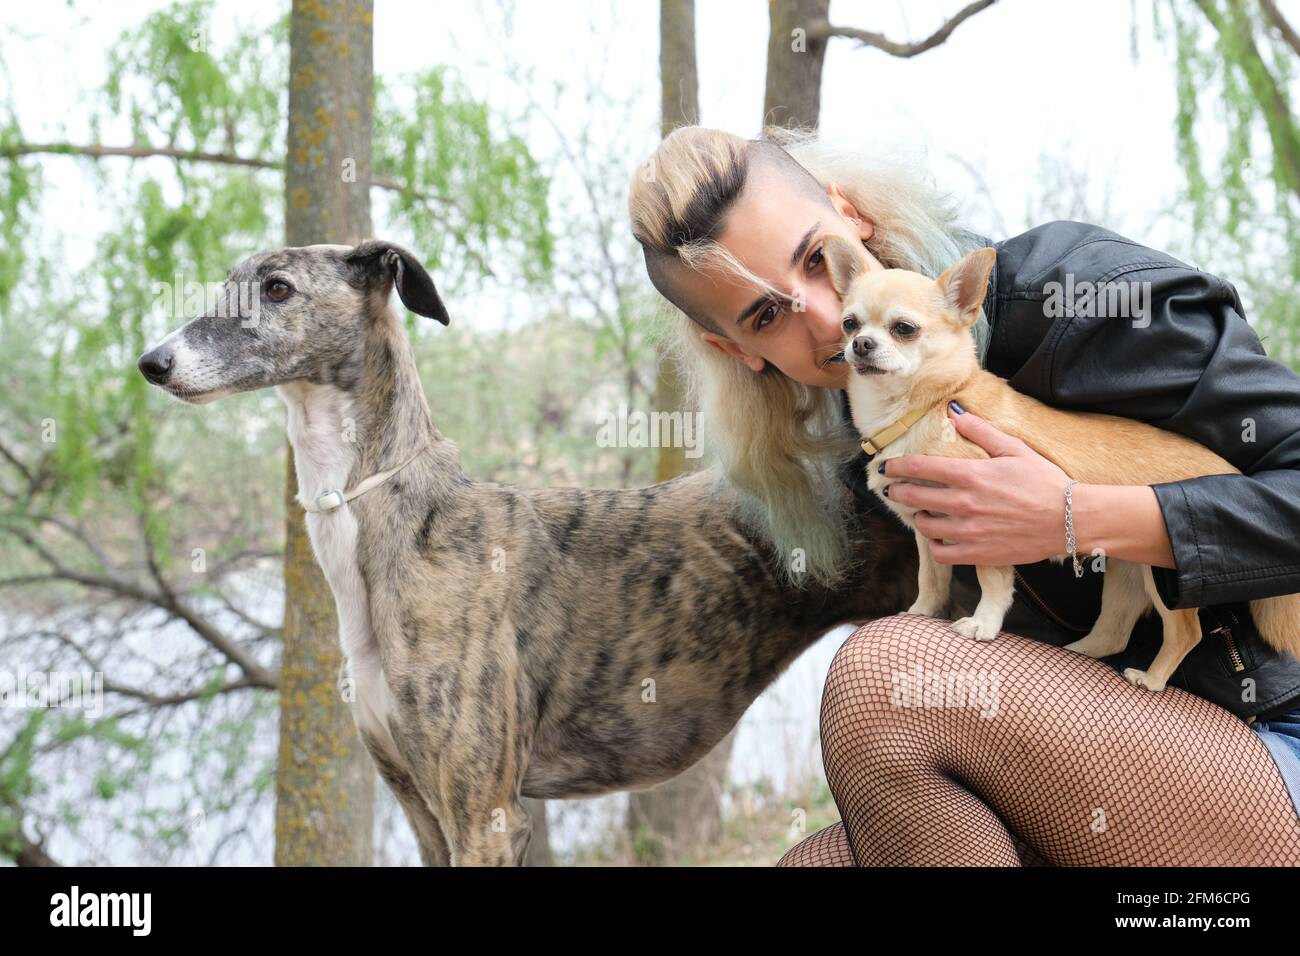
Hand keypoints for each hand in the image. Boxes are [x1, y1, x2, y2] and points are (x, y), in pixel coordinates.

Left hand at [882, 404, 1072, 565]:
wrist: (1070, 519)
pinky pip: (941, 552)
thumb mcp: (1014, 449)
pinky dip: (935, 544)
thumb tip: (954, 410)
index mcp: (971, 474)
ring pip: (924, 525)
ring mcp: (969, 530)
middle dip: (897, 491)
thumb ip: (980, 430)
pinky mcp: (977, 553)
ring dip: (918, 517)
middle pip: (914, 496)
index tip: (886, 467)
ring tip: (921, 512)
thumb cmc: (1044, 482)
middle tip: (892, 490)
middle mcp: (964, 503)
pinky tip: (939, 537)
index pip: (919, 467)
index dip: (897, 466)